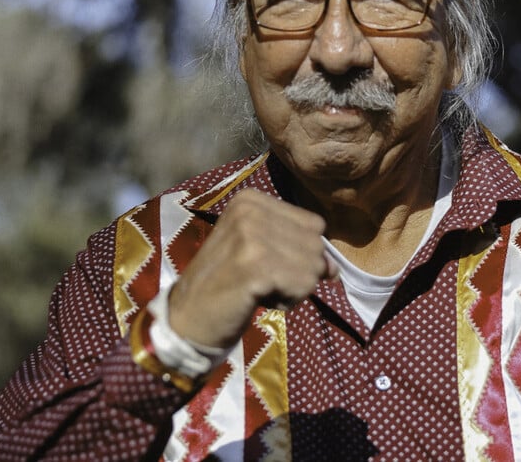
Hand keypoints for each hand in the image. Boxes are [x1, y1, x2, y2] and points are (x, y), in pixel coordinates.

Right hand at [167, 189, 337, 348]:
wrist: (186, 319)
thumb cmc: (226, 286)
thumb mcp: (259, 252)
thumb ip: (298, 248)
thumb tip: (334, 268)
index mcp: (251, 199)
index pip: (314, 224)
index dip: (301, 253)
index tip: (264, 264)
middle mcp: (250, 210)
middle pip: (316, 245)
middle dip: (298, 272)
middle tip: (259, 281)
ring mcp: (251, 236)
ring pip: (313, 267)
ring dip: (292, 289)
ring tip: (256, 289)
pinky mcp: (255, 265)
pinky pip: (303, 285)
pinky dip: (287, 301)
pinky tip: (256, 299)